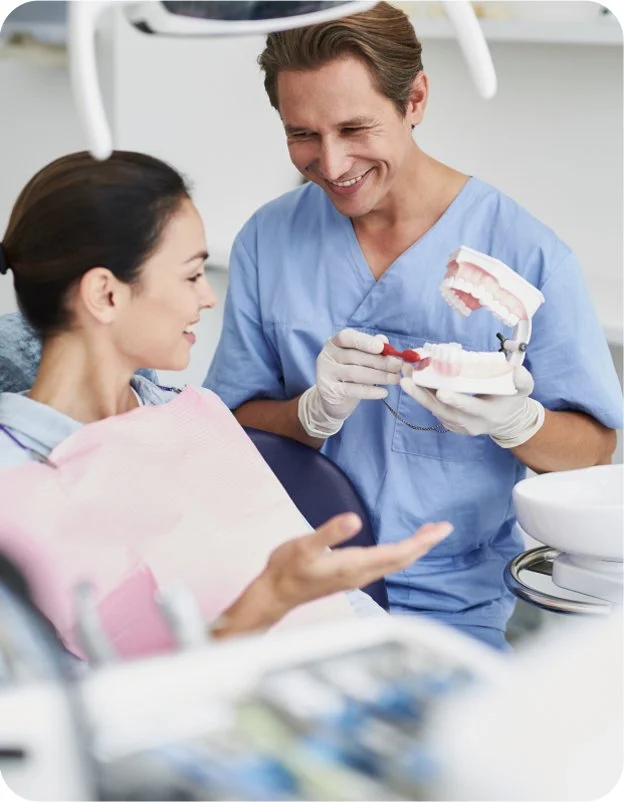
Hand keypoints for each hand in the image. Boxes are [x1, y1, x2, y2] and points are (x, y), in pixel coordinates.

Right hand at [211, 514, 451, 638]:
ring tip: (428, 534)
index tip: (442, 529)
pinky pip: (384, 565)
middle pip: (402, 560)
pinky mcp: (350, 576)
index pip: (398, 553)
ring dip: (414, 549)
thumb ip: (330, 533)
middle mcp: (361, 574)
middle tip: (444, 528)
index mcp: (355, 565)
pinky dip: (399, 553)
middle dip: (424, 544)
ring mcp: (357, 577)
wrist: (276, 594)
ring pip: (395, 563)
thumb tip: (354, 519)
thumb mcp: (304, 546)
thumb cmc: (287, 568)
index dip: (422, 541)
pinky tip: (398, 547)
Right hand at [298, 329, 402, 437]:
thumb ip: (371, 348)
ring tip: (395, 379)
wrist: (332, 398)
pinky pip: (353, 390)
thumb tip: (384, 340)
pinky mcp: (329, 390)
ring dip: (379, 376)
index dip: (364, 341)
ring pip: (356, 373)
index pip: (346, 337)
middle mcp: (327, 356)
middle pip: (355, 356)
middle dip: (380, 361)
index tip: (381, 347)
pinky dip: (370, 391)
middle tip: (398, 366)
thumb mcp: (359, 358)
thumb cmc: (349, 374)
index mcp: (334, 343)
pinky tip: (384, 392)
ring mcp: (326, 373)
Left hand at [400, 365, 544, 447]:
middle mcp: (469, 424)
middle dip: (422, 395)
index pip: (469, 408)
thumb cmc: (513, 400)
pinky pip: (433, 408)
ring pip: (434, 409)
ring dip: (417, 392)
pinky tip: (413, 378)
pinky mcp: (449, 423)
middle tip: (406, 379)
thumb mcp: (524, 389)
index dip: (456, 400)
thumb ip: (522, 379)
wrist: (506, 420)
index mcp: (487, 415)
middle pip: (442, 410)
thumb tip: (515, 369)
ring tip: (404, 374)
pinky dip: (422, 394)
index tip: (441, 391)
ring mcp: (457, 426)